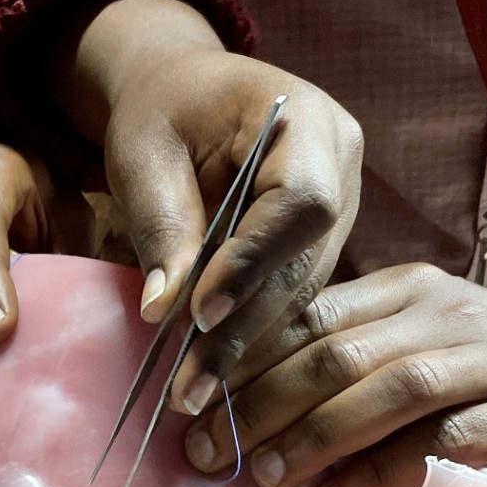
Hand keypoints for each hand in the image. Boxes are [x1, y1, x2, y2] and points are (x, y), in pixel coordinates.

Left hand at [51, 0, 362, 414]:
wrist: (183, 93)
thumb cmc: (160, 111)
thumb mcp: (145, 156)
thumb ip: (161, 226)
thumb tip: (164, 310)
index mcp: (307, 120)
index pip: (298, 202)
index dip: (253, 262)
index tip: (200, 314)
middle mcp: (342, 165)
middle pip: (304, 258)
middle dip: (243, 326)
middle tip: (190, 388)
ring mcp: (341, 206)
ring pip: (301, 289)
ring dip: (246, 345)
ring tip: (194, 393)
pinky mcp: (322, 243)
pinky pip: (293, 295)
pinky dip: (251, 334)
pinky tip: (212, 375)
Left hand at [183, 264, 486, 486]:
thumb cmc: (477, 359)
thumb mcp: (412, 328)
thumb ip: (342, 347)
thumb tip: (236, 390)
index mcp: (406, 288)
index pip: (311, 312)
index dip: (245, 357)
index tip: (191, 400)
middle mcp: (446, 315)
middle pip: (342, 354)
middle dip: (265, 405)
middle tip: (210, 452)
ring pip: (393, 392)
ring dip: (319, 438)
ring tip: (266, 478)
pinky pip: (447, 441)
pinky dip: (385, 473)